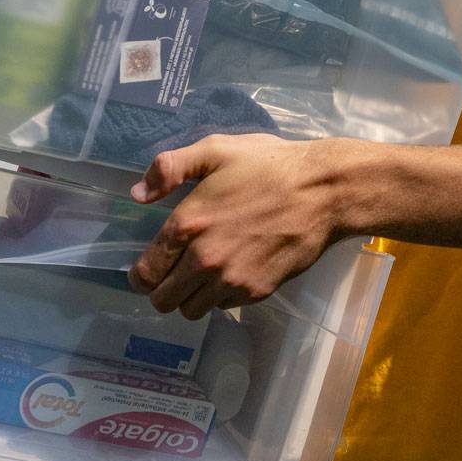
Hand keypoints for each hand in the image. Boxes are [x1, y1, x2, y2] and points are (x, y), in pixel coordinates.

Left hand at [127, 133, 347, 319]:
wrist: (324, 191)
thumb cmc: (269, 165)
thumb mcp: (216, 150)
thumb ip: (170, 168)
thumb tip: (138, 195)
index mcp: (187, 224)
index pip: (145, 273)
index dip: (141, 274)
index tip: (148, 268)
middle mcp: (204, 260)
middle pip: (163, 300)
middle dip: (163, 289)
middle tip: (174, 272)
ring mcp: (231, 280)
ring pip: (192, 310)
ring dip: (191, 296)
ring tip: (203, 275)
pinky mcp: (256, 291)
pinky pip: (224, 305)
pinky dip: (222, 295)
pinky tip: (232, 270)